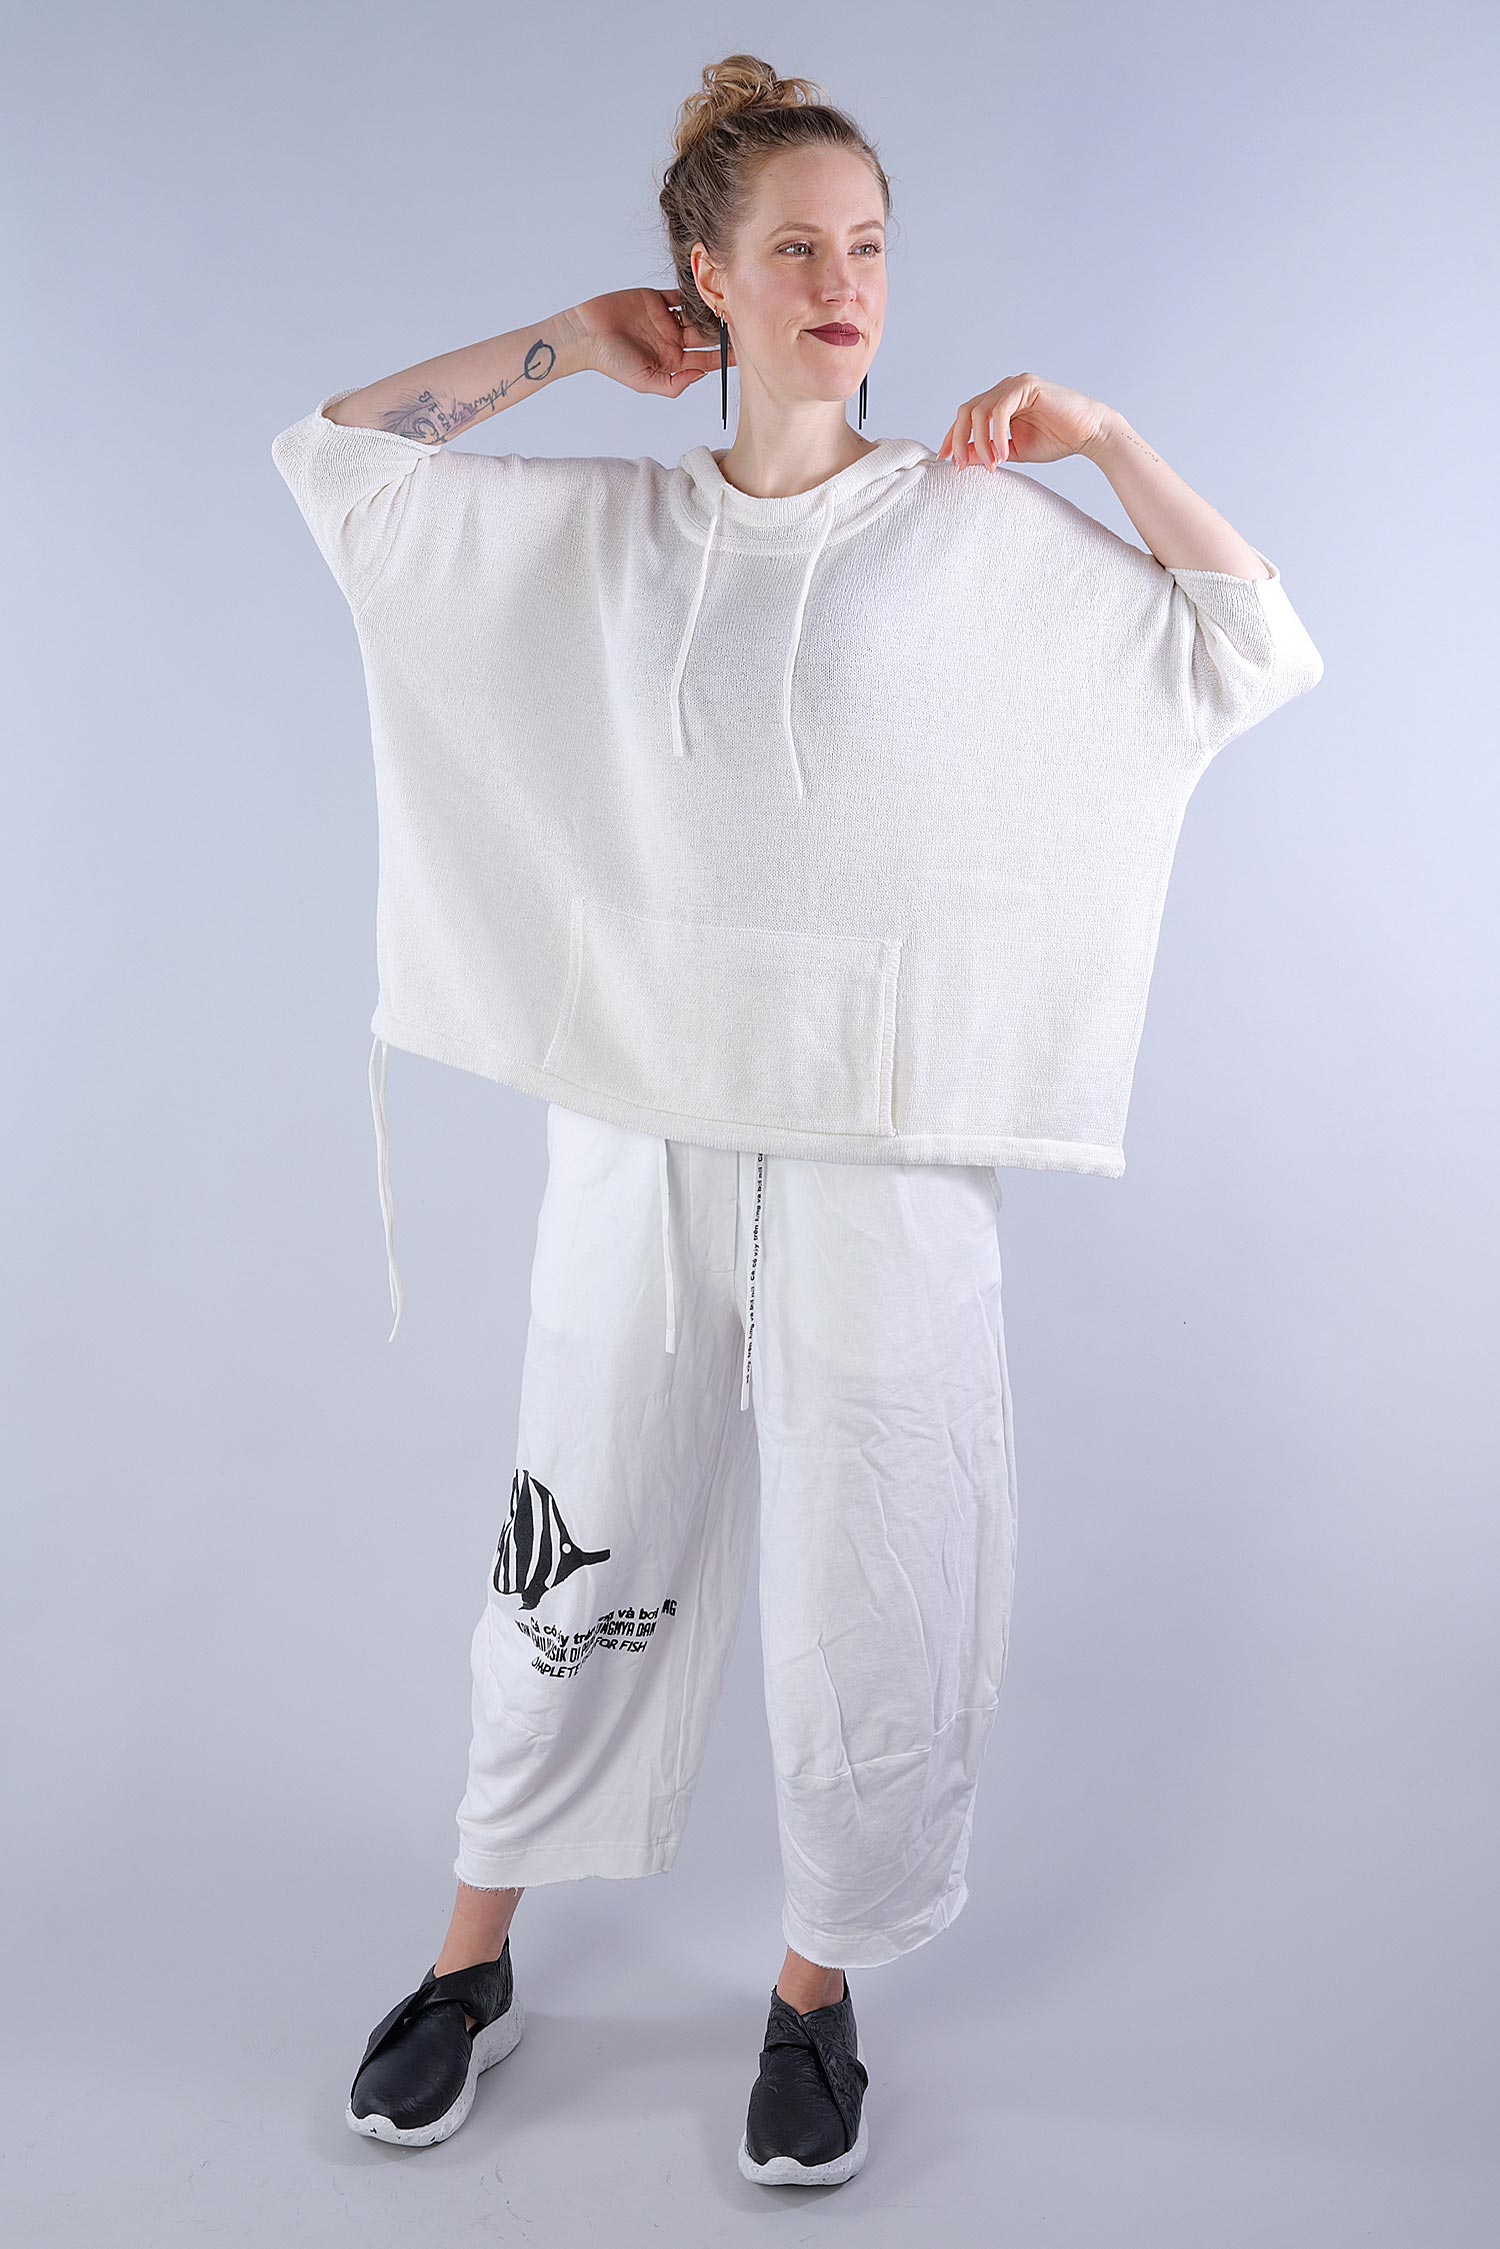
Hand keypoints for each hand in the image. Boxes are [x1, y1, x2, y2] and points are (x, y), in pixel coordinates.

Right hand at [570, 287, 733, 400]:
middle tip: (746, 323)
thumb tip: (700, 376)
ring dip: (711, 310)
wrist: (586, 334)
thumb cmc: (612, 362)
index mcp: (673, 362)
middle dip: (723, 331)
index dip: (724, 356)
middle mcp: (672, 341)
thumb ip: (674, 384)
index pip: (706, 360)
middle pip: (705, 336)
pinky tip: (709, 289)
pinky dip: (693, 292)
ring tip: (731, 304)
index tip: (744, 351)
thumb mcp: (645, 382)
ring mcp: (665, 319)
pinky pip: (680, 295)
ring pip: (696, 314)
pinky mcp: (656, 299)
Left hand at [937, 373, 1111, 468]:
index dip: (952, 437)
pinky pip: (999, 410)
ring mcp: (1014, 384)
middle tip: (962, 466)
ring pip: (980, 411)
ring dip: (980, 442)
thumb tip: (960, 459)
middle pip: (966, 411)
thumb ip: (986, 452)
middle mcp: (1003, 389)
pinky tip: (1002, 453)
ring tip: (991, 465)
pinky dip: (996, 434)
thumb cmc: (1055, 441)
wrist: (1088, 434)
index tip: (944, 460)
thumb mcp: (1011, 451)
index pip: (966, 417)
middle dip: (959, 440)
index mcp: (998, 403)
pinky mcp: (1026, 385)